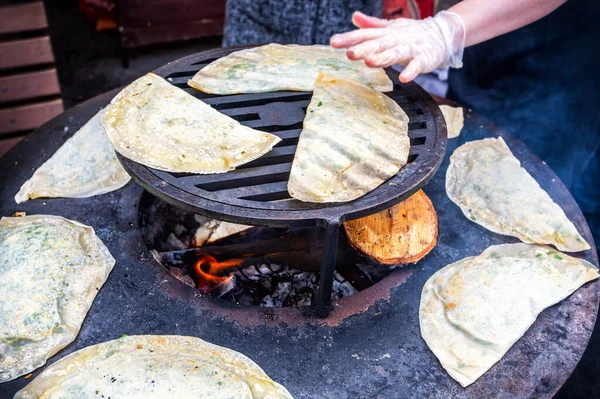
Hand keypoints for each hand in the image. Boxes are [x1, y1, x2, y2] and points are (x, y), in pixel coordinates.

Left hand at [330, 11, 464, 82]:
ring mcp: (410, 48)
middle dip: (364, 48)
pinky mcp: (424, 59)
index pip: (365, 34)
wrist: (442, 34)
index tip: (333, 42)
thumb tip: (354, 17)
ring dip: (383, 58)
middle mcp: (396, 39)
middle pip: (378, 43)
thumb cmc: (412, 33)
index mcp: (386, 33)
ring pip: (395, 53)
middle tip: (350, 54)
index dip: (349, 38)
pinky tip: (403, 78)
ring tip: (370, 62)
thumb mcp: (390, 27)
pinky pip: (417, 65)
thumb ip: (372, 25)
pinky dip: (411, 71)